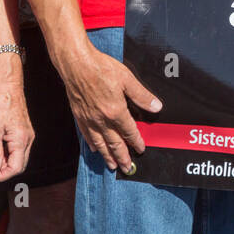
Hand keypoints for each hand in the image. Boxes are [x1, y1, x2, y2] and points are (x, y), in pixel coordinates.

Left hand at [0, 59, 33, 180]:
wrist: (8, 87)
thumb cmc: (0, 106)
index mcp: (21, 140)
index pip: (16, 168)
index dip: (1, 175)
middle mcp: (28, 140)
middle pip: (19, 165)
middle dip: (3, 171)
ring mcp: (27, 136)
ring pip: (18, 158)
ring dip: (4, 163)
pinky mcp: (23, 132)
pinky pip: (17, 149)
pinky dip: (7, 154)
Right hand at [60, 46, 162, 172]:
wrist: (76, 64)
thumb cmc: (101, 68)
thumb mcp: (127, 79)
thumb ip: (141, 95)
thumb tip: (156, 107)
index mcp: (115, 111)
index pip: (129, 131)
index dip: (136, 141)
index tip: (141, 149)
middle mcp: (101, 119)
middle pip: (114, 142)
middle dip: (121, 156)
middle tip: (126, 168)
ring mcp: (89, 119)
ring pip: (99, 142)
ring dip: (106, 155)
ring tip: (111, 166)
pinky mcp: (79, 115)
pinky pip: (86, 134)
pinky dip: (91, 144)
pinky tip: (94, 149)